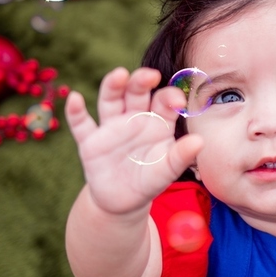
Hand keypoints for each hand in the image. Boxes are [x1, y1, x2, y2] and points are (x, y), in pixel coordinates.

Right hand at [65, 67, 203, 216]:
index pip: (163, 101)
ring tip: (119, 75)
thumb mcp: (166, 170)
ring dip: (112, 86)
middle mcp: (133, 117)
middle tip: (149, 75)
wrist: (123, 201)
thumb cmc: (150, 179)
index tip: (177, 101)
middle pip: (136, 92)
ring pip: (110, 100)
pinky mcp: (90, 141)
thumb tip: (200, 142)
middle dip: (141, 81)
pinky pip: (82, 124)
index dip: (170, 97)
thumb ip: (181, 156)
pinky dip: (76, 112)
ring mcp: (110, 127)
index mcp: (156, 121)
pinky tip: (75, 99)